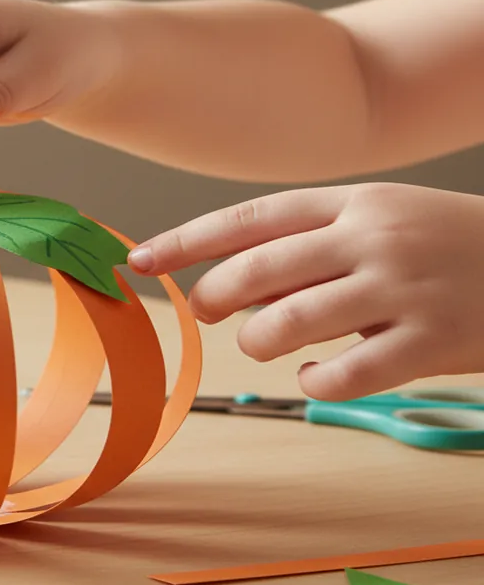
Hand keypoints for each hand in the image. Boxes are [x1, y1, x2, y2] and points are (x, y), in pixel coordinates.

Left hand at [127, 183, 483, 400]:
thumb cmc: (446, 243)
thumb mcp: (381, 217)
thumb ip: (309, 240)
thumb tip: (224, 277)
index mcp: (354, 202)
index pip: (249, 218)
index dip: (186, 240)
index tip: (138, 259)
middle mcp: (372, 237)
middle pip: (256, 272)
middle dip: (212, 297)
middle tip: (205, 311)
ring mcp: (403, 287)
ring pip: (288, 324)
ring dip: (261, 342)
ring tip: (270, 342)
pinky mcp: (433, 340)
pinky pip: (344, 374)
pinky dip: (317, 382)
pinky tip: (322, 374)